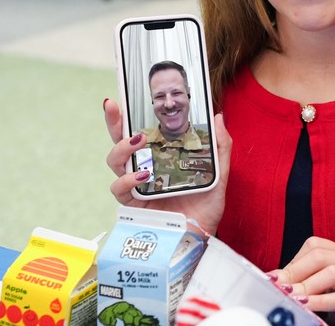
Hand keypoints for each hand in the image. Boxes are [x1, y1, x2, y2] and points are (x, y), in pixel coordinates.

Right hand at [103, 98, 231, 236]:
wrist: (201, 238)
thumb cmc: (206, 206)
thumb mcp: (219, 173)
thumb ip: (220, 146)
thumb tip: (217, 116)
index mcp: (162, 157)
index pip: (142, 132)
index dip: (130, 115)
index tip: (123, 96)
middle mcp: (144, 168)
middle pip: (120, 142)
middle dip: (114, 122)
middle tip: (115, 106)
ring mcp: (136, 185)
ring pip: (115, 161)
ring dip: (122, 148)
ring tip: (137, 141)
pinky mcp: (132, 204)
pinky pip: (119, 188)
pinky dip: (127, 179)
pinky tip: (141, 175)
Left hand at [270, 237, 334, 325]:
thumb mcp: (327, 290)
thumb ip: (308, 282)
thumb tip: (277, 279)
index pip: (316, 245)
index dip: (293, 261)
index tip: (276, 278)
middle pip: (322, 256)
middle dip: (296, 272)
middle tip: (279, 288)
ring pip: (333, 273)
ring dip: (307, 286)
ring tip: (291, 298)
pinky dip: (322, 302)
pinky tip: (307, 306)